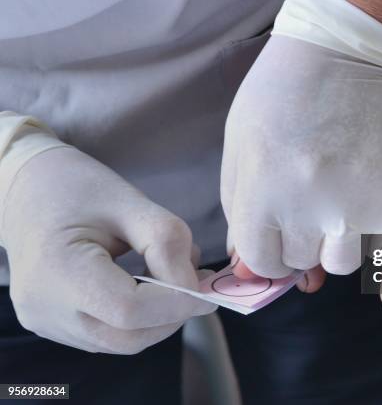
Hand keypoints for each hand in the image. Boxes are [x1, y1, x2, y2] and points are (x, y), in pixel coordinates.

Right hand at [2, 147, 216, 353]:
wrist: (26, 188)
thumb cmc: (78, 187)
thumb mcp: (131, 204)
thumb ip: (169, 245)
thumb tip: (198, 289)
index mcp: (58, 271)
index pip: (129, 310)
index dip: (177, 303)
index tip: (207, 285)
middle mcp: (45, 308)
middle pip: (127, 338)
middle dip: (172, 316)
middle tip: (197, 285)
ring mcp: (45, 322)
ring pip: (120, 343)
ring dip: (157, 319)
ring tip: (170, 279)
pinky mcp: (50, 325)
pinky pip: (106, 335)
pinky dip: (137, 320)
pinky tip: (146, 287)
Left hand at [222, 0, 381, 279]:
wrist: (349, 50)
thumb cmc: (284, 90)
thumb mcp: (241, 142)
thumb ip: (237, 207)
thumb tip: (247, 264)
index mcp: (260, 190)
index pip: (259, 260)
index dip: (266, 252)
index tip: (276, 236)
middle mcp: (303, 208)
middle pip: (299, 262)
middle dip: (298, 241)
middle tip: (308, 204)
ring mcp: (352, 208)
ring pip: (340, 264)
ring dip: (337, 243)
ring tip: (340, 206)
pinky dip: (377, 240)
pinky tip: (371, 214)